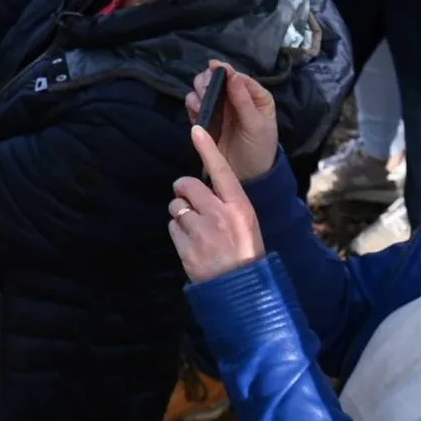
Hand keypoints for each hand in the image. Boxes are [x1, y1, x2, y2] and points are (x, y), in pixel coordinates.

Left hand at [166, 125, 264, 283]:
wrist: (242, 290)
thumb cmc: (247, 253)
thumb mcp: (247, 223)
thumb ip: (228, 203)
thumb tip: (205, 188)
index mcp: (239, 206)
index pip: (221, 170)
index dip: (208, 149)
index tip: (197, 130)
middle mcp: (219, 214)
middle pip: (187, 184)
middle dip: (184, 190)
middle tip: (191, 202)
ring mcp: (201, 231)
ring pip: (177, 206)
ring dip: (182, 214)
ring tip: (196, 230)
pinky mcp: (186, 247)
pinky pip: (173, 227)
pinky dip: (179, 232)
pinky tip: (192, 243)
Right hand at [188, 61, 276, 184]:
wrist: (248, 176)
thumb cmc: (258, 148)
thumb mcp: (256, 124)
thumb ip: (243, 99)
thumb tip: (231, 73)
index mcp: (254, 96)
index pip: (237, 77)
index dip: (225, 71)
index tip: (212, 68)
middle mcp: (236, 98)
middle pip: (216, 79)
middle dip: (208, 81)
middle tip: (205, 91)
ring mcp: (220, 108)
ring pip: (203, 90)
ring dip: (198, 92)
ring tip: (200, 104)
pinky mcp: (207, 119)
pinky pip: (195, 105)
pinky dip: (192, 105)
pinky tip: (196, 112)